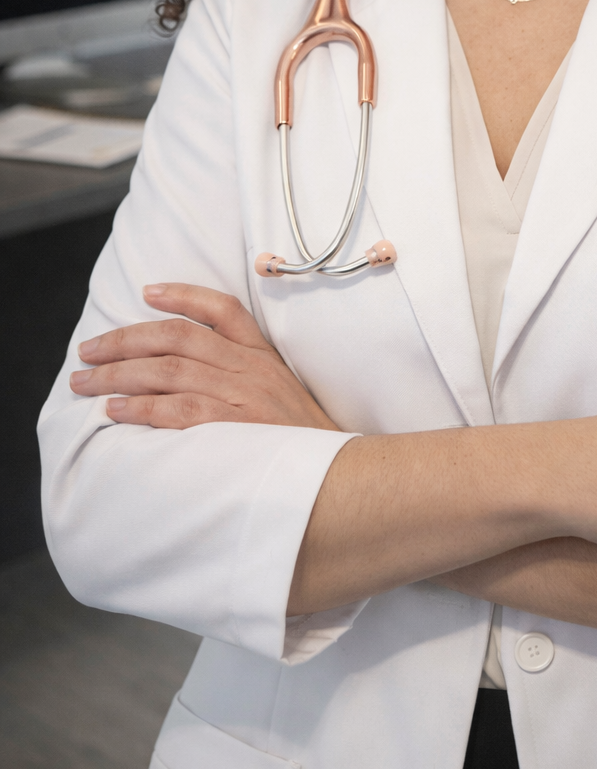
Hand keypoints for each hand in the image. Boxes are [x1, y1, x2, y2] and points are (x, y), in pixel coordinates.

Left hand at [70, 283, 338, 431]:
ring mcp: (242, 396)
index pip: (223, 309)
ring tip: (85, 381)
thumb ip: (249, 376)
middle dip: (125, 340)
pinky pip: (176, 410)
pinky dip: (140, 407)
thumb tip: (195, 373)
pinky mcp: (234, 427)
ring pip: (168, 370)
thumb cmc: (305, 442)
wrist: (341, 477)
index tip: (147, 291)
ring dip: (118, 373)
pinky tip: (113, 409)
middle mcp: (250, 368)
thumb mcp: (285, 394)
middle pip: (177, 337)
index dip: (182, 295)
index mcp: (264, 356)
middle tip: (87, 350)